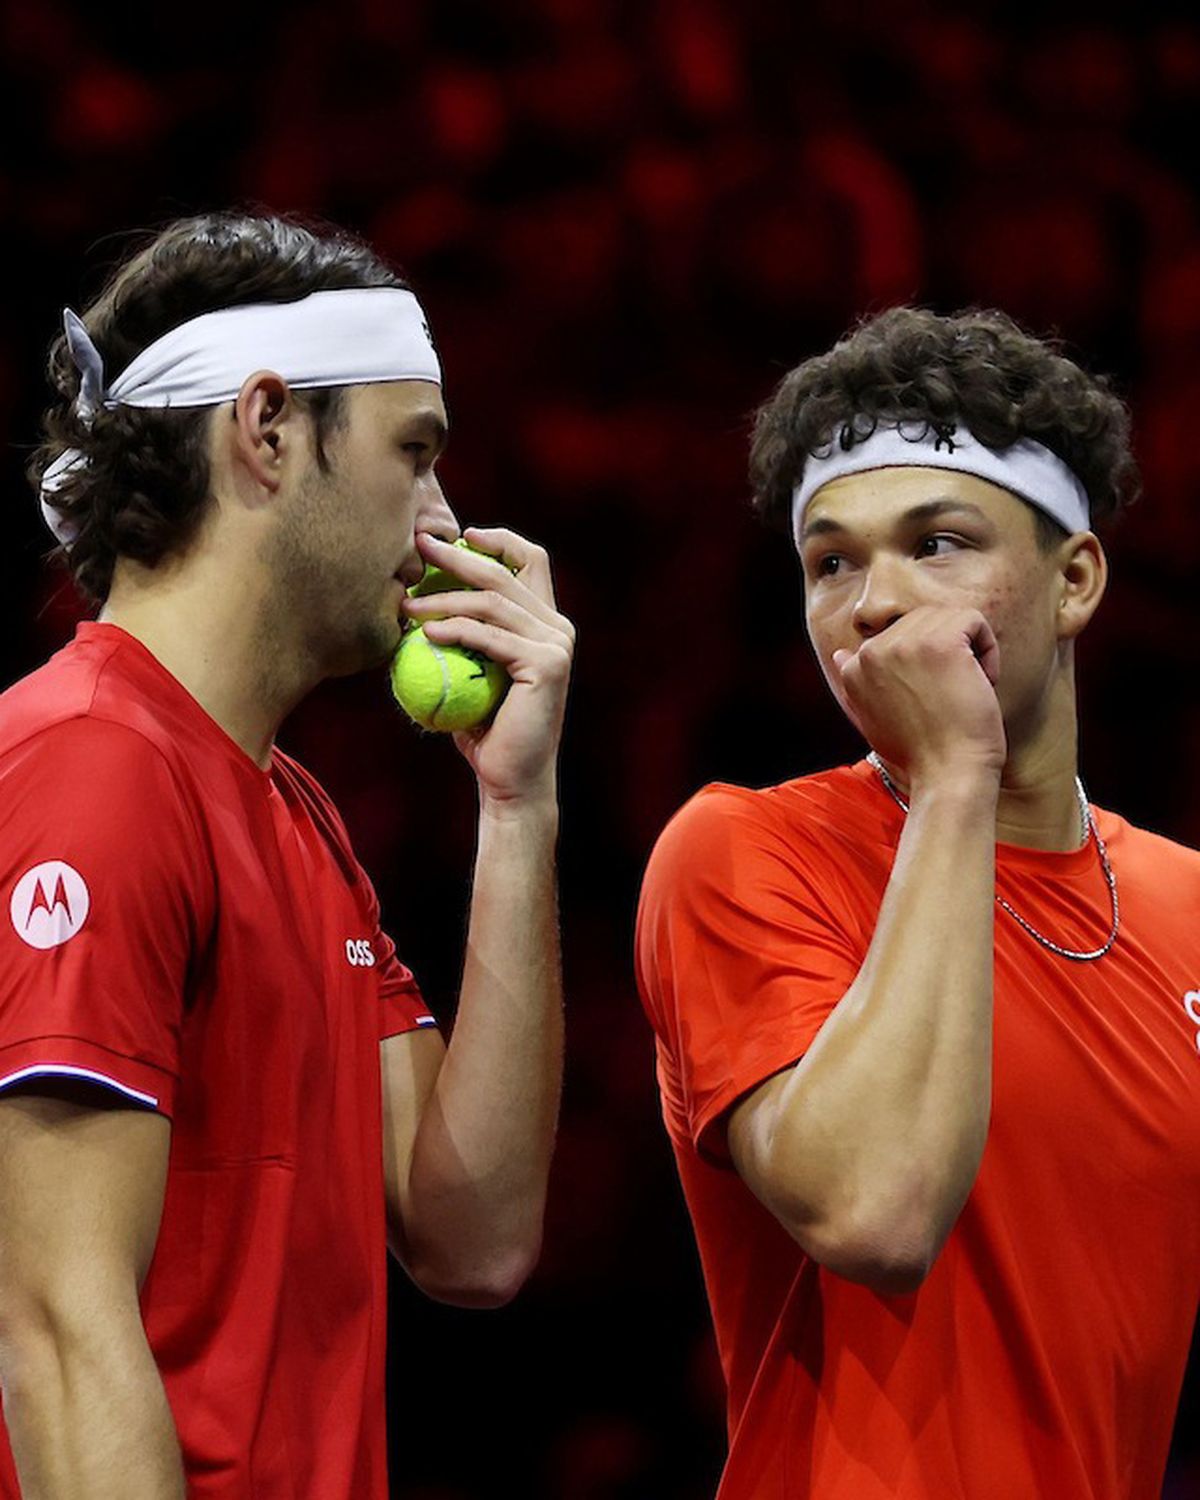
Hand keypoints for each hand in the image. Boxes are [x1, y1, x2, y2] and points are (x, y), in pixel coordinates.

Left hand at [402, 527, 574, 804]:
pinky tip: (426, 632)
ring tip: (407, 606)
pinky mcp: (547, 666)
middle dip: (457, 556)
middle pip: (506, 572)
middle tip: (418, 547)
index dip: (497, 539)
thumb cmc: (484, 731)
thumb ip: (464, 634)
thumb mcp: (472, 671)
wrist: (510, 779)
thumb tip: (416, 595)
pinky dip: (456, 629)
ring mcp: (556, 645)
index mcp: (546, 623)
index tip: (457, 536)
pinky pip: (492, 637)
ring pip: (494, 602)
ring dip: (444, 598)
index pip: (531, 560)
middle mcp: (557, 628)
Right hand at [831, 605, 1005, 788]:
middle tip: (949, 696)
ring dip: (969, 651)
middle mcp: (872, 650)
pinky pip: (973, 620)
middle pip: (924, 621)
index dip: (923, 665)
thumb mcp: (872, 718)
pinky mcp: (941, 642)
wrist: (947, 775)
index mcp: (854, 667)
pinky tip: (980, 683)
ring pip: (950, 618)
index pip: (900, 636)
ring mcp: (904, 643)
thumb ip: (857, 684)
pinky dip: (988, 650)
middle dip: (947, 653)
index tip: (929, 700)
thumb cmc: (920, 753)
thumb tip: (841, 654)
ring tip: (963, 689)